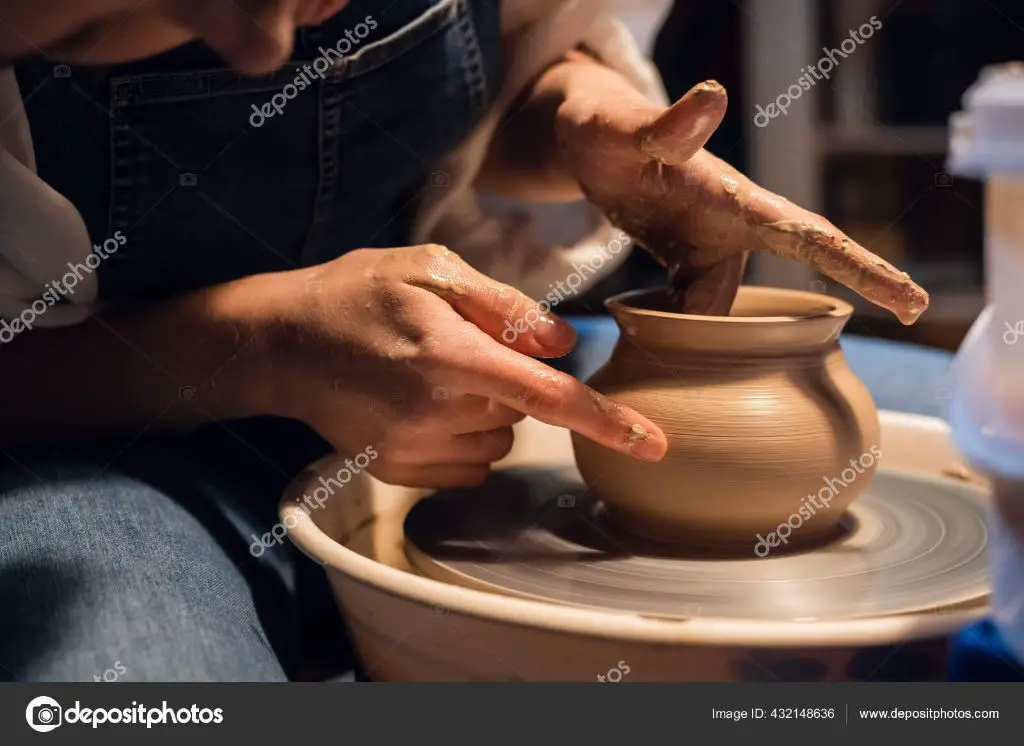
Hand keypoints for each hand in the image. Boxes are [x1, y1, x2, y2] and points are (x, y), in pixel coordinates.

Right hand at [254, 245, 667, 487]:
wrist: (280, 344)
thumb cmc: (358, 293)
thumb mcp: (431, 269)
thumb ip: (507, 307)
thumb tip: (568, 346)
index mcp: (450, 356)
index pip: (548, 398)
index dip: (607, 421)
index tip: (654, 446)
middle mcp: (435, 413)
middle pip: (522, 413)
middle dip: (508, 380)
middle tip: (454, 345)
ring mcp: (414, 450)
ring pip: (498, 440)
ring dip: (485, 409)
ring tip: (427, 371)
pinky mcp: (400, 471)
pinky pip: (468, 462)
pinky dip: (462, 434)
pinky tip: (418, 402)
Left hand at [552, 53, 927, 323]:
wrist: (585, 141)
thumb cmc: (606, 130)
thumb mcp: (627, 131)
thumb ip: (668, 125)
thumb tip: (713, 94)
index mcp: (736, 201)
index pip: (812, 237)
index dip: (863, 268)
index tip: (913, 301)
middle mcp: (734, 223)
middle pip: (792, 273)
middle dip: (848, 295)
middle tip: (906, 317)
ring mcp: (710, 242)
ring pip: (728, 301)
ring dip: (719, 330)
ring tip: (690, 362)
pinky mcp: (683, 257)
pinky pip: (696, 302)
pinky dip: (688, 326)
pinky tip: (663, 350)